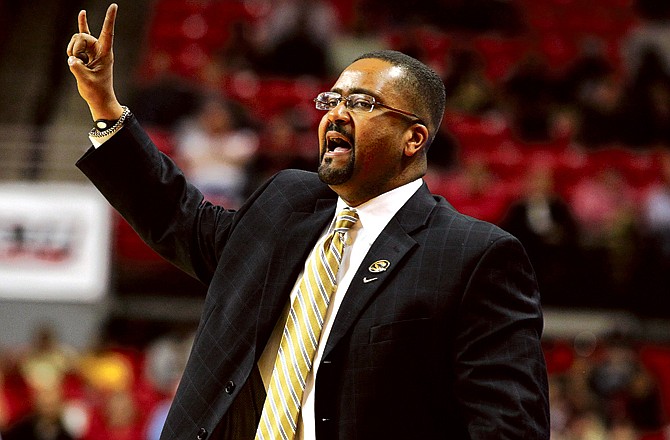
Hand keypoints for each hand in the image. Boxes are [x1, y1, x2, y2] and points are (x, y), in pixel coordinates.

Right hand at [67, 4, 123, 119]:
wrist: (98, 98)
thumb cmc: (96, 91)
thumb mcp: (86, 80)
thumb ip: (77, 68)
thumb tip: (71, 59)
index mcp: (105, 54)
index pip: (108, 33)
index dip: (109, 19)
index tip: (114, 5)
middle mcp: (99, 49)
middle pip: (82, 37)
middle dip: (75, 47)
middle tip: (76, 61)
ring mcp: (92, 49)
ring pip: (76, 40)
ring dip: (72, 50)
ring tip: (77, 63)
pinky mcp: (86, 52)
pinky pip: (80, 36)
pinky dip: (81, 24)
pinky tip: (82, 13)